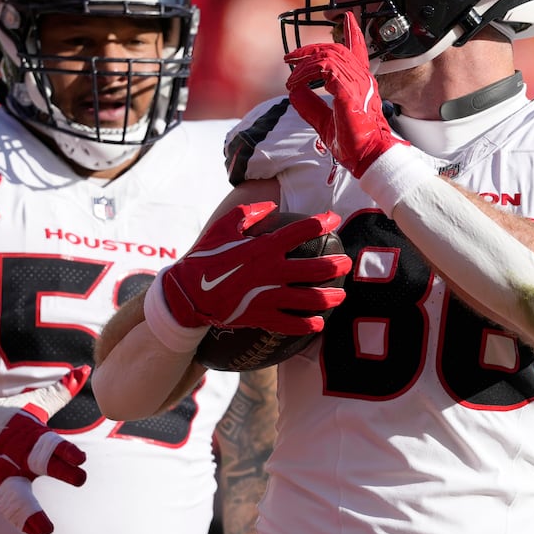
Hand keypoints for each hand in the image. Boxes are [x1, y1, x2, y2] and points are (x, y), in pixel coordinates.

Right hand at [0, 367, 90, 533]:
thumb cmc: (4, 417)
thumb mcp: (31, 404)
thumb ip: (59, 393)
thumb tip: (85, 370)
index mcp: (29, 434)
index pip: (50, 444)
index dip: (65, 452)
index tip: (81, 459)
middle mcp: (17, 454)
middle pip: (40, 462)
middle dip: (60, 469)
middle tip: (80, 479)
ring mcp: (2, 472)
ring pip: (15, 493)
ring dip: (29, 511)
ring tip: (43, 529)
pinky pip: (7, 506)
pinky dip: (20, 517)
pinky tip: (36, 530)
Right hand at [161, 202, 349, 333]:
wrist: (187, 294)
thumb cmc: (205, 257)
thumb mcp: (224, 226)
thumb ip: (249, 213)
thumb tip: (270, 207)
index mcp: (264, 246)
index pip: (302, 231)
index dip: (322, 222)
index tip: (334, 220)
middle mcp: (271, 271)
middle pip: (316, 268)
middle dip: (336, 265)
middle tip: (346, 263)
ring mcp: (268, 296)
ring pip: (310, 299)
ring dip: (330, 297)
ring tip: (340, 296)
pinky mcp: (262, 316)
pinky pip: (291, 324)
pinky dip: (308, 325)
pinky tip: (318, 324)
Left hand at [285, 12, 403, 177]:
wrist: (368, 157)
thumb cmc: (352, 142)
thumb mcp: (324, 121)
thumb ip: (310, 105)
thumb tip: (294, 90)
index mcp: (360, 83)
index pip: (359, 51)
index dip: (354, 32)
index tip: (349, 16)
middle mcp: (362, 78)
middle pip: (335, 49)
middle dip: (309, 49)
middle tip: (289, 57)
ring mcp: (357, 83)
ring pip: (327, 56)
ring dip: (303, 65)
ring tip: (290, 77)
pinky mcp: (348, 90)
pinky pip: (323, 69)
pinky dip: (305, 73)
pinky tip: (295, 83)